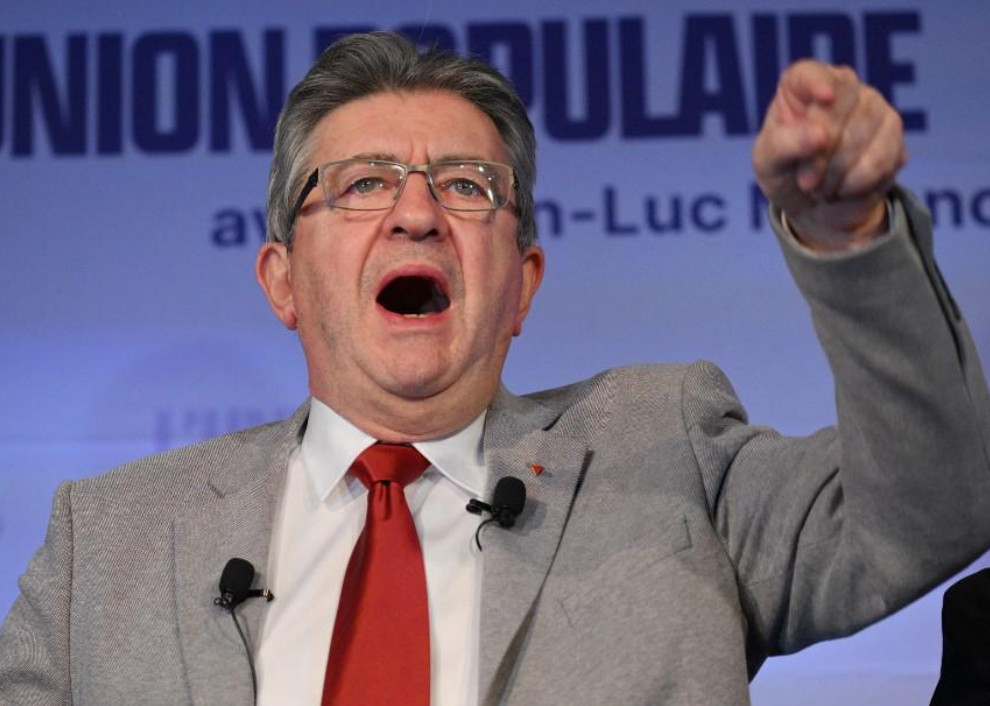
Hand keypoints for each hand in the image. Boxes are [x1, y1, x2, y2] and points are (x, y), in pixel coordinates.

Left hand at [752, 60, 906, 249]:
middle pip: (843, 108)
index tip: (825, 98)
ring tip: (822, 188)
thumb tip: (820, 135)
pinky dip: (861, 183)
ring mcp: (873, 105)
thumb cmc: (784, 172)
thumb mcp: (769, 163)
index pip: (809, 74)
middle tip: (807, 183)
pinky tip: (846, 188)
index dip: (818, 83)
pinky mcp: (893, 132)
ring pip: (867, 135)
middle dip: (823, 154)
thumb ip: (786, 145)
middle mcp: (842, 86)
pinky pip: (885, 158)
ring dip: (840, 173)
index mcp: (800, 85)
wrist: (813, 201)